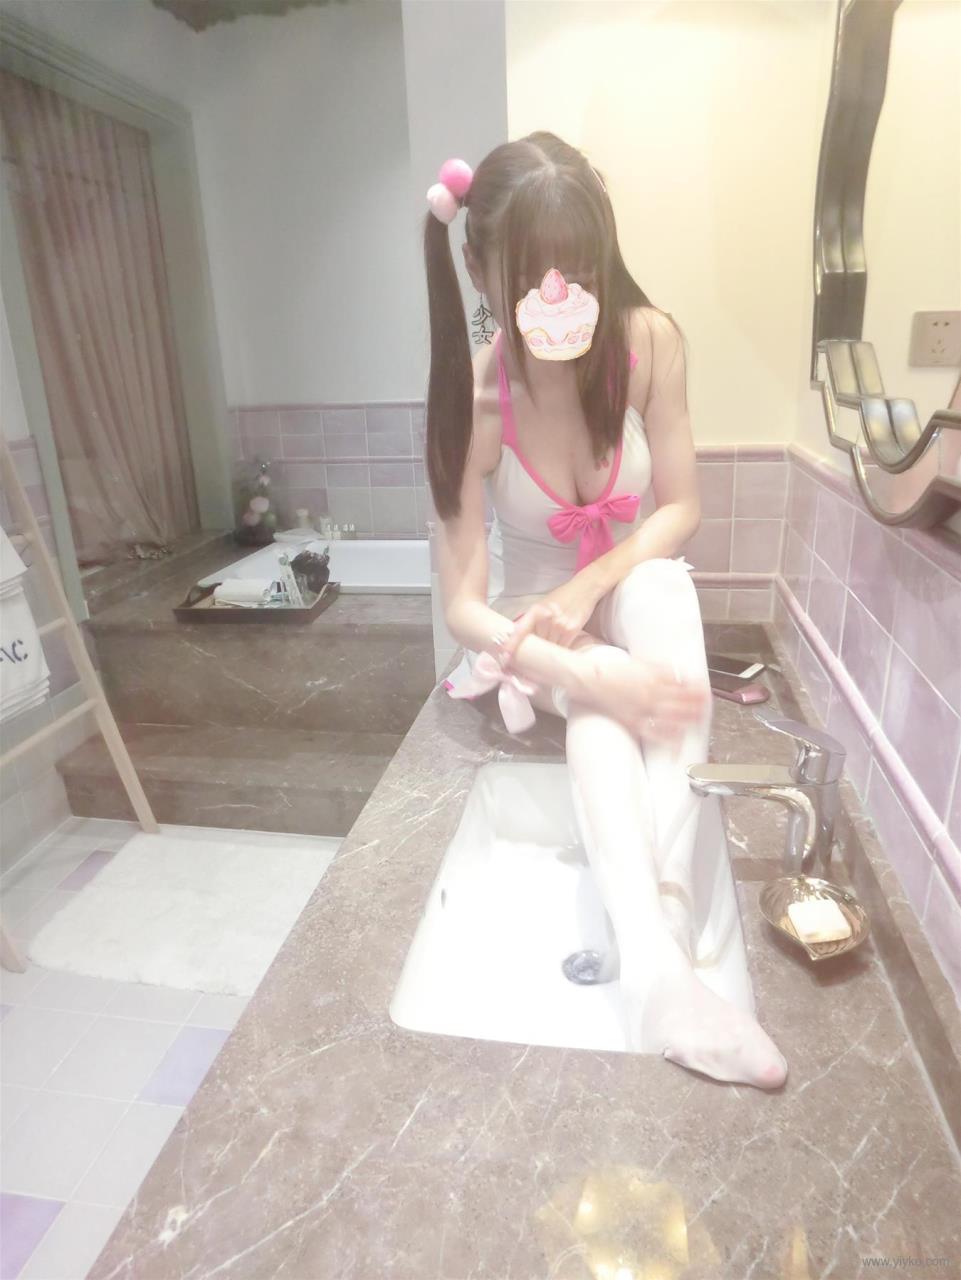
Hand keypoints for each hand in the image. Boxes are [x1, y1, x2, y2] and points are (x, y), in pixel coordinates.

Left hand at [497, 576, 602, 664]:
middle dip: (533, 651)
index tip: (504, 655)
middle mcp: (547, 618)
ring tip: (546, 654)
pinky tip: (558, 648)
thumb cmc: (561, 597)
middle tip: (528, 658)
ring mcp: (560, 625)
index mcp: (536, 611)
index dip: (512, 644)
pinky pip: (562, 647)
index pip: (521, 630)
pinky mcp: (572, 630)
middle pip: (536, 644)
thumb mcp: (543, 604)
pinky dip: (559, 651)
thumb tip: (518, 637)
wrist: (584, 589)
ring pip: (549, 648)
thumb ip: (531, 620)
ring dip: (547, 653)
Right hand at [576, 650, 708, 743]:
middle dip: (697, 704)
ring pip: (674, 717)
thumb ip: (658, 668)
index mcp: (653, 676)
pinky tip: (679, 740)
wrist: (587, 679)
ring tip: (698, 720)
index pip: (682, 683)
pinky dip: (669, 739)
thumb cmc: (609, 669)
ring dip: (689, 719)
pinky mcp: (633, 722)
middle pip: (682, 701)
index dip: (696, 688)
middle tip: (706, 706)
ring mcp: (643, 709)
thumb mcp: (638, 662)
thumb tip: (675, 672)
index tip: (704, 690)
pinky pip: (656, 733)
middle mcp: (651, 693)